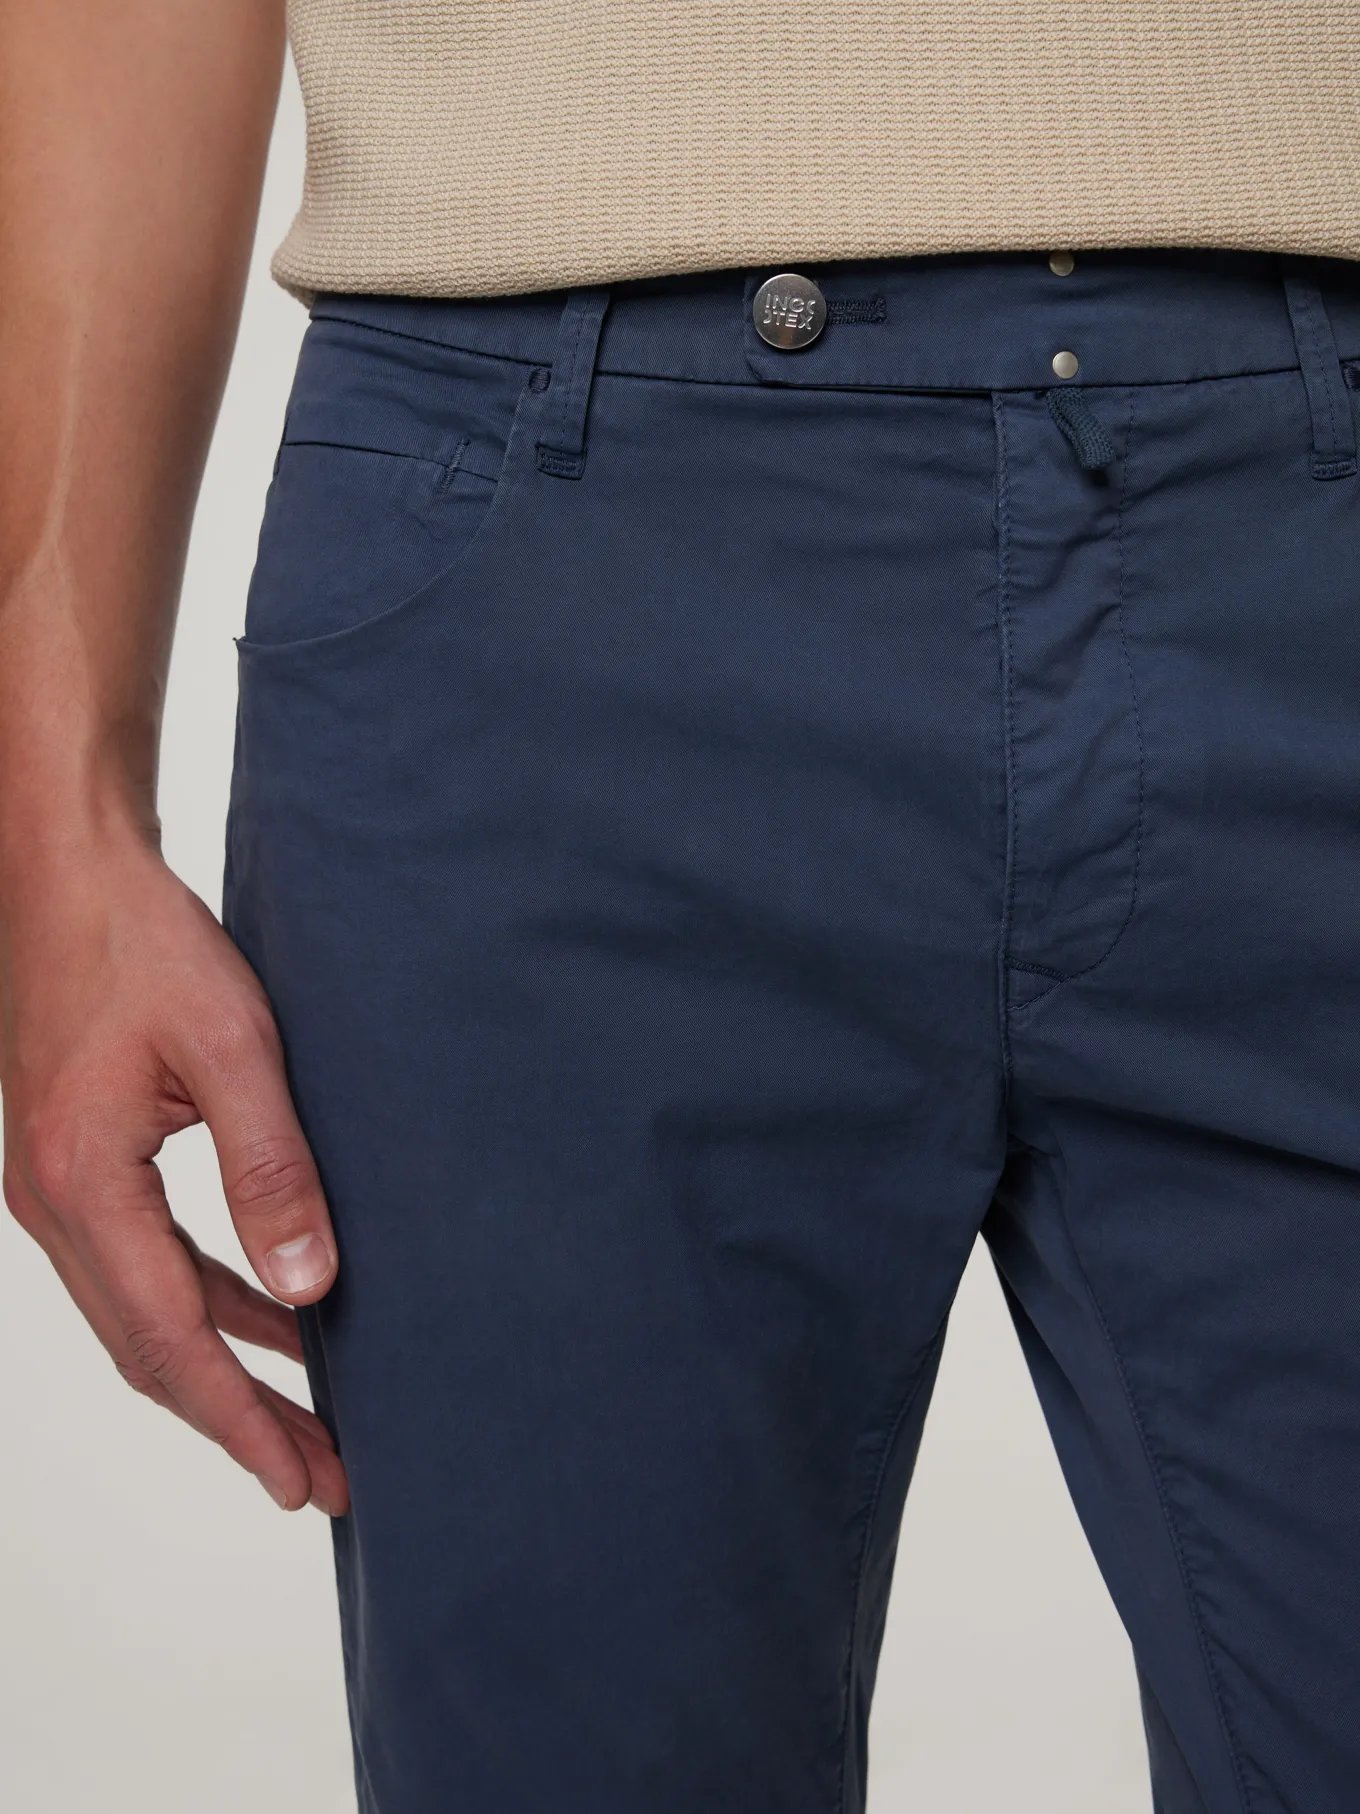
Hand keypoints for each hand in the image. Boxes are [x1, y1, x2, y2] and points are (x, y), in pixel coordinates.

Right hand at [1, 835, 347, 1515]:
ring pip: (146, 1316)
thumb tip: (311, 1286)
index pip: (171, 1340)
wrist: (64, 875)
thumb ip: (271, 1168)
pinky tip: (269, 1314)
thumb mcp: (228, 1047)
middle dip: (239, 1419)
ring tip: (305, 1420)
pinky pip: (145, 1265)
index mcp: (83, 1185)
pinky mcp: (77, 1166)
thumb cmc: (141, 944)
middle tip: (320, 1478)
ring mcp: (56, 1189)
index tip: (301, 1480)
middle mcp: (53, 1206)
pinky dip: (207, 1304)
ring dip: (225, 1369)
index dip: (241, 1418)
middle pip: (152, 1350)